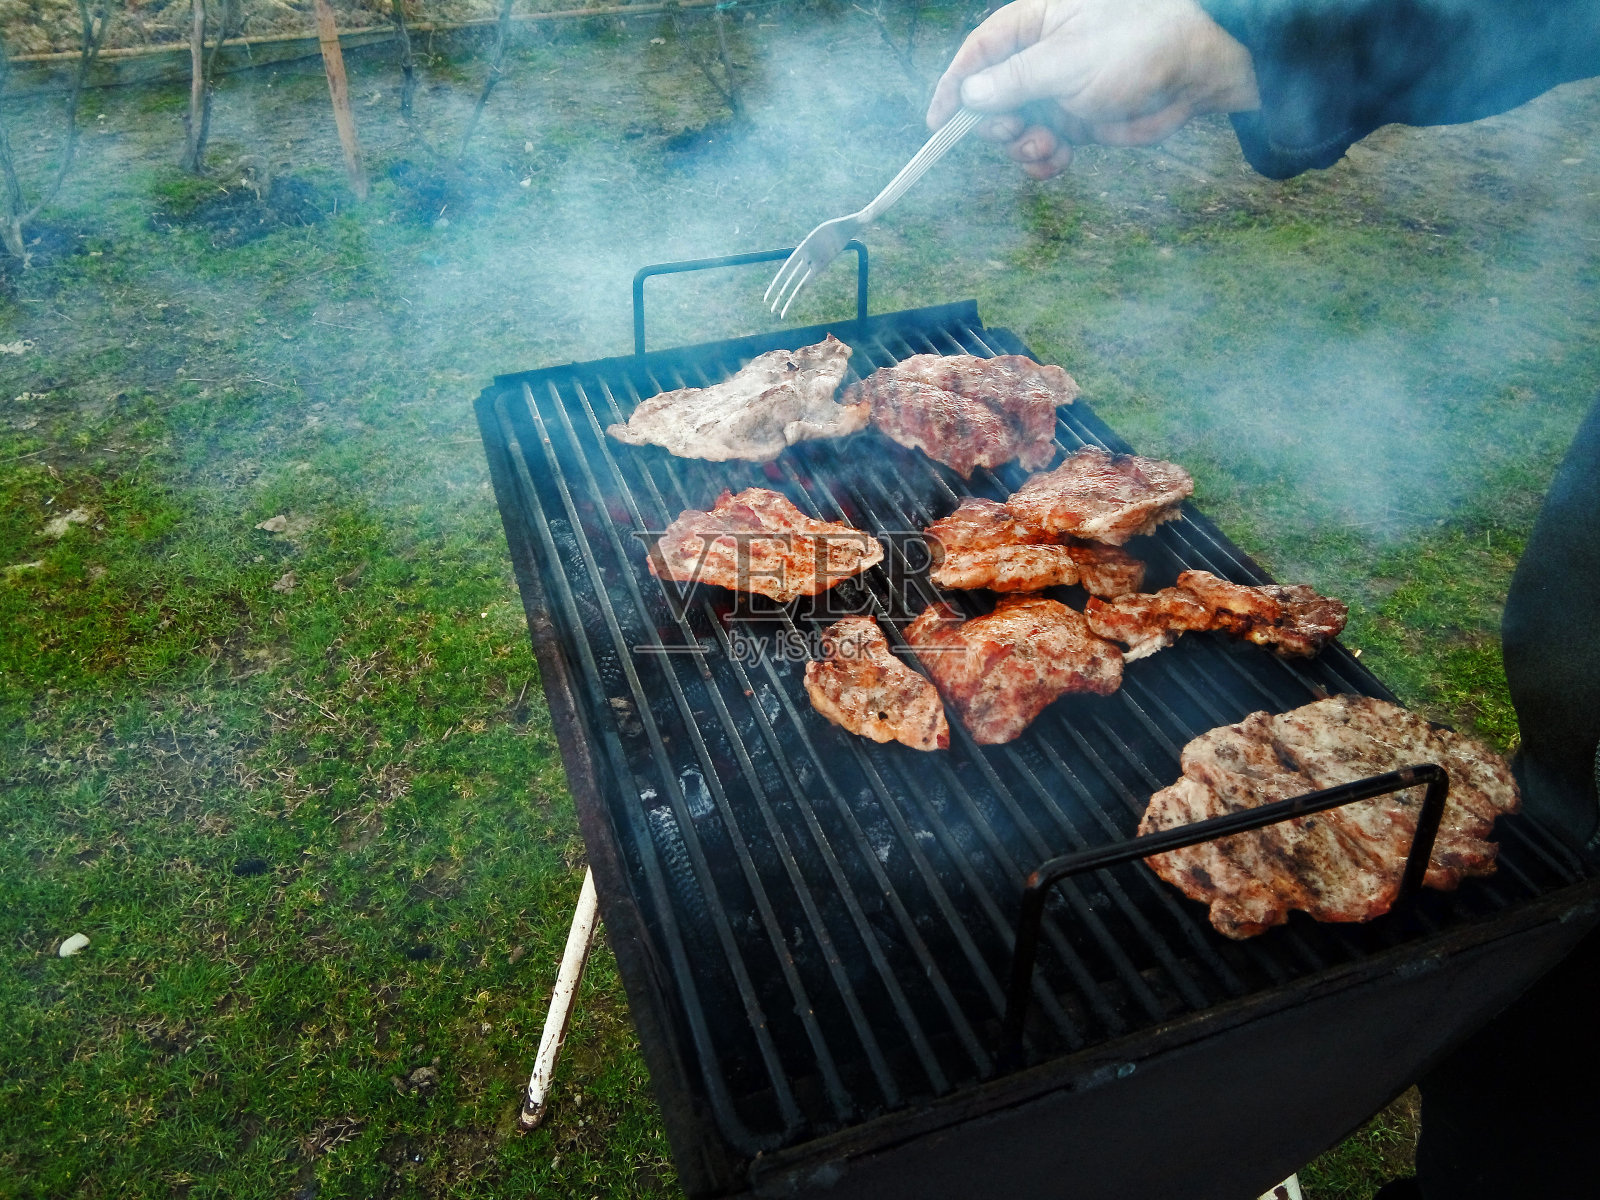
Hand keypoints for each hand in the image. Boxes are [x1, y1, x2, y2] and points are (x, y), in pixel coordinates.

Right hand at [928, 0, 1259, 178]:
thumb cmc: (1137, 44)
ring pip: (1017, 129)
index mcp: (1034, 23)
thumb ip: (1013, 81)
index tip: (937, 125)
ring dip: (1023, 148)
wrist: (1196, 70)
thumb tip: (970, 97)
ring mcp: (1060, 90)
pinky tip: (1054, 162)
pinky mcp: (1079, 120)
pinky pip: (1045, 147)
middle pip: (992, 99)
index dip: (954, 88)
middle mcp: (1042, 56)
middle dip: (997, 125)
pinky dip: (1044, 161)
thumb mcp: (1066, 61)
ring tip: (1045, 149)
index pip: (978, 55)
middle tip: (1015, 133)